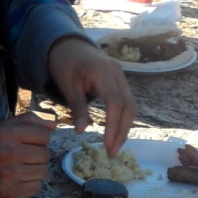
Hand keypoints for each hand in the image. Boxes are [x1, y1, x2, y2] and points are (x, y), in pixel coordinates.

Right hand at [0, 112, 54, 197]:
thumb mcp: (1, 127)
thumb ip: (27, 121)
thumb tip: (53, 126)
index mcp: (7, 133)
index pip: (44, 135)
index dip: (40, 139)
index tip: (30, 143)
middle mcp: (9, 153)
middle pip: (45, 155)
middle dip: (38, 156)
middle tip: (25, 157)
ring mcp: (10, 174)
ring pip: (43, 172)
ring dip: (35, 170)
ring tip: (21, 169)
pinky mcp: (10, 192)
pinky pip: (36, 187)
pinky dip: (31, 184)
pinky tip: (19, 180)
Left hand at [47, 36, 134, 155]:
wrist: (70, 45)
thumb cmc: (65, 64)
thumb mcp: (67, 86)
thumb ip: (77, 108)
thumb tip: (81, 132)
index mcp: (103, 72)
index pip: (115, 103)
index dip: (113, 126)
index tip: (108, 146)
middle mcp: (117, 73)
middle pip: (128, 106)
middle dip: (122, 131)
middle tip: (112, 152)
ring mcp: (121, 76)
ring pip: (131, 106)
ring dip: (125, 128)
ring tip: (115, 147)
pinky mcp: (121, 81)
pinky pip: (127, 103)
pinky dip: (123, 120)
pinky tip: (116, 133)